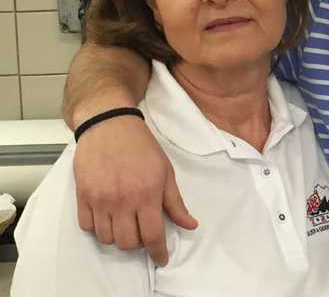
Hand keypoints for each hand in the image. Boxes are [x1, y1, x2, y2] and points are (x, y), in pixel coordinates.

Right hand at [73, 115, 197, 265]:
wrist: (110, 125)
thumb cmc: (142, 146)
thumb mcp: (165, 170)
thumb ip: (175, 202)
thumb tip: (190, 225)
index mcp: (147, 194)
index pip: (153, 235)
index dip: (158, 252)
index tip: (161, 259)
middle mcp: (123, 201)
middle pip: (128, 243)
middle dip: (137, 242)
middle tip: (141, 229)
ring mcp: (100, 200)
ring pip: (107, 239)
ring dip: (118, 236)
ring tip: (124, 220)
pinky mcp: (83, 196)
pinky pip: (87, 227)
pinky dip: (98, 227)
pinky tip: (107, 214)